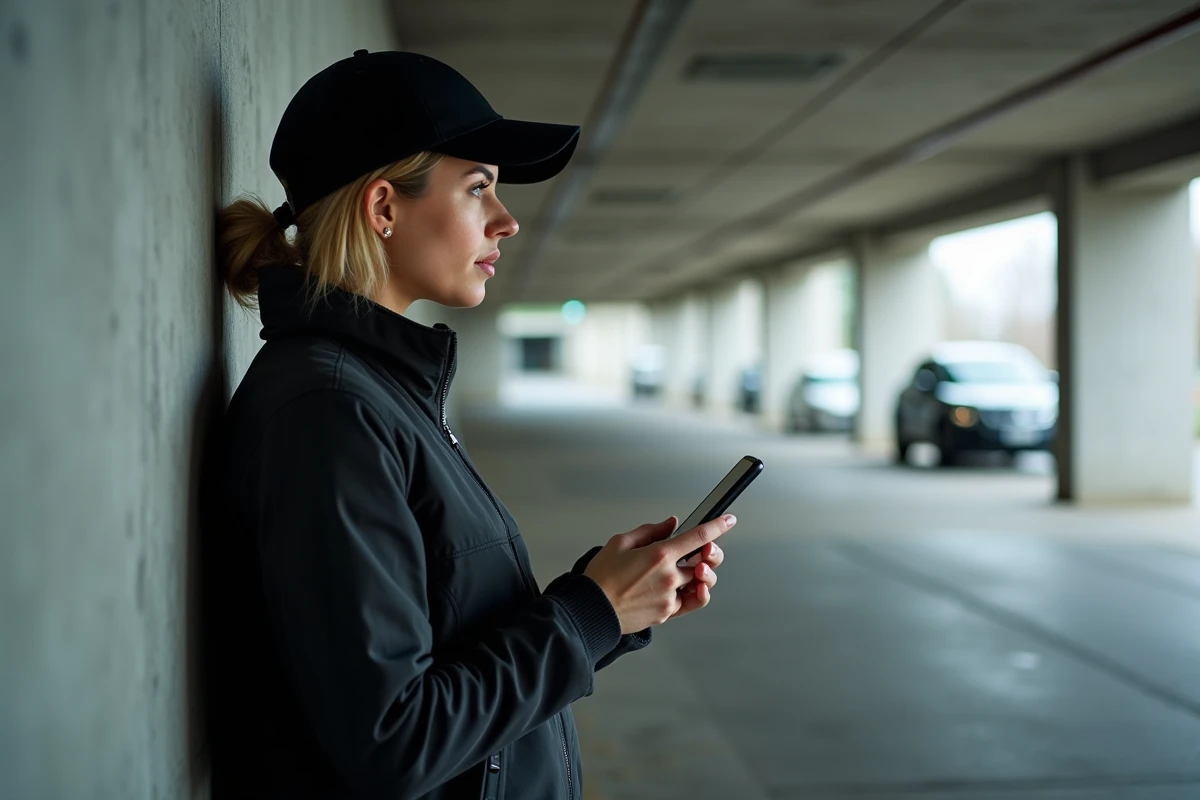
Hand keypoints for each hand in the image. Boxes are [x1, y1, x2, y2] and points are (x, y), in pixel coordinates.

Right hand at [583, 514, 735, 633]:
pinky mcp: (667, 613)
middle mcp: (669, 577)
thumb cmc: (601, 578)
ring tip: (692, 569)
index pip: (698, 537)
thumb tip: (670, 524)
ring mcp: (670, 597)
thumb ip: (650, 531)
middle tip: (704, 550)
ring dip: (702, 574)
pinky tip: (689, 587)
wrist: (592, 610)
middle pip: (706, 562)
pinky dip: (694, 593)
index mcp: (659, 555)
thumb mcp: (621, 543)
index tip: (727, 521)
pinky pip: (691, 602)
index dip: (718, 526)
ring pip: (701, 583)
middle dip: (709, 553)